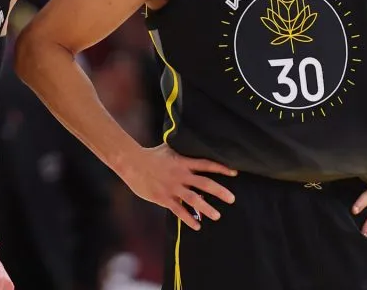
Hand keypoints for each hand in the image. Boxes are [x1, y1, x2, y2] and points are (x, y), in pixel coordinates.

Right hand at [118, 144, 236, 230]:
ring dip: (206, 208)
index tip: (235, 172)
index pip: (206, 164)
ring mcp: (172, 187)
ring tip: (217, 216)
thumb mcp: (169, 148)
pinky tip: (197, 226)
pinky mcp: (163, 198)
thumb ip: (182, 149)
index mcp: (183, 162)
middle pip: (204, 183)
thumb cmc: (151, 155)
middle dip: (220, 191)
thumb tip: (192, 140)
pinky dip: (189, 219)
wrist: (132, 163)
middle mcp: (180, 175)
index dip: (221, 168)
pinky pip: (179, 210)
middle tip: (232, 199)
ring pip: (193, 199)